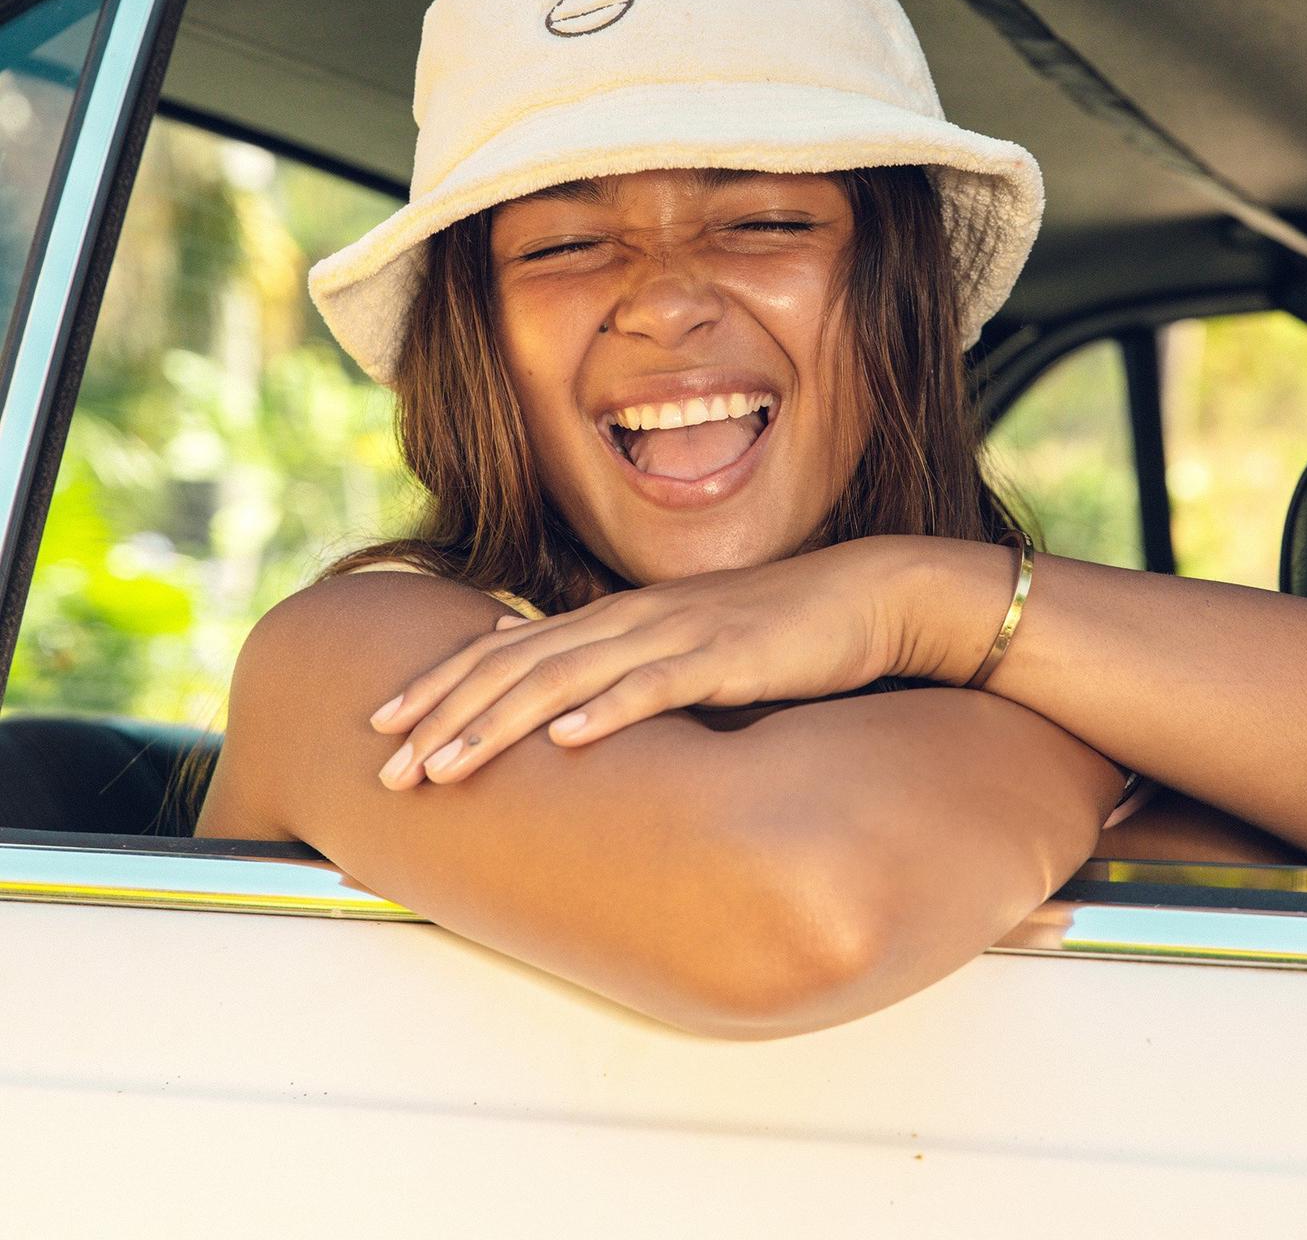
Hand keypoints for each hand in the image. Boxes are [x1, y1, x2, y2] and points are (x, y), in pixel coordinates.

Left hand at [371, 537, 921, 788]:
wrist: (868, 595)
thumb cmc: (781, 631)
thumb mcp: (691, 648)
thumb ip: (630, 667)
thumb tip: (570, 699)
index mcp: (623, 619)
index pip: (511, 649)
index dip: (443, 683)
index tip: (384, 721)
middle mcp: (636, 619)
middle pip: (520, 664)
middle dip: (445, 712)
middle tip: (384, 762)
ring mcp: (680, 633)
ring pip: (569, 677)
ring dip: (499, 720)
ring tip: (442, 764)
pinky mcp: (730, 656)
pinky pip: (660, 684)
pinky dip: (609, 710)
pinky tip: (568, 739)